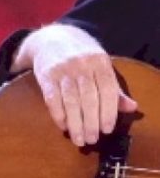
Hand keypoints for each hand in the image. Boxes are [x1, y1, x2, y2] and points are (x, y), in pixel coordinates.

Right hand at [14, 23, 137, 145]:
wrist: (52, 37)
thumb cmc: (82, 56)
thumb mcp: (101, 66)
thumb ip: (114, 88)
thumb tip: (131, 107)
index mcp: (100, 62)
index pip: (107, 90)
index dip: (108, 112)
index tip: (106, 130)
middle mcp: (81, 64)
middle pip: (88, 98)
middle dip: (90, 122)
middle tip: (91, 140)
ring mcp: (62, 69)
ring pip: (70, 101)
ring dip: (75, 123)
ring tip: (79, 139)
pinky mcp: (45, 75)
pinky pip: (52, 98)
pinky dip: (58, 114)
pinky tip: (63, 126)